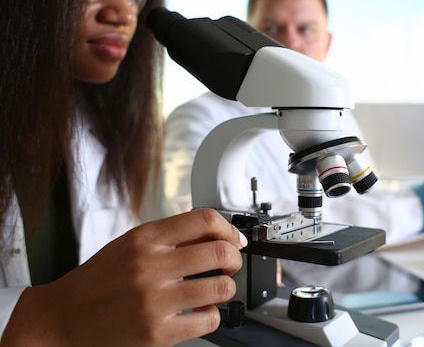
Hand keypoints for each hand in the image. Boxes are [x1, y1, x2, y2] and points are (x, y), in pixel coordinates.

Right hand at [2, 208, 246, 346]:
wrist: (62, 318)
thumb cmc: (98, 281)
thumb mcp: (130, 245)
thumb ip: (169, 237)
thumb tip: (216, 234)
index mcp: (145, 239)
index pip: (203, 219)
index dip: (228, 228)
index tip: (234, 238)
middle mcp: (150, 266)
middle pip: (219, 252)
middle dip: (234, 258)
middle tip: (230, 264)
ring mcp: (155, 300)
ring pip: (221, 288)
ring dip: (226, 288)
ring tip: (215, 289)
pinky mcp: (157, 332)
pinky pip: (208, 321)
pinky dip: (211, 316)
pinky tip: (198, 312)